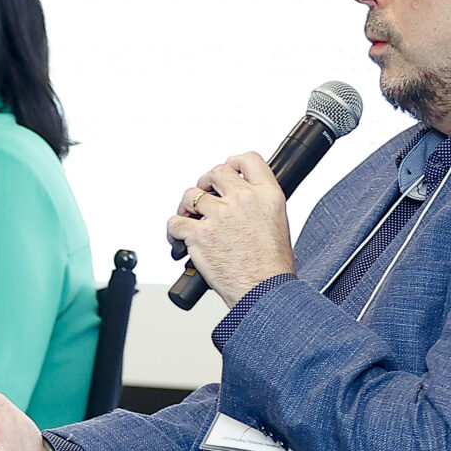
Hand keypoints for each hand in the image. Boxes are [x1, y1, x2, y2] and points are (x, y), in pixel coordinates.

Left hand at [166, 152, 295, 305]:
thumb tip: (239, 197)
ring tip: (190, 218)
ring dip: (187, 206)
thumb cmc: (271, 265)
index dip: (233, 163)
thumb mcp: (277, 223)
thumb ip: (258, 204)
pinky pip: (175, 222)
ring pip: (191, 195)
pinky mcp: (199, 235)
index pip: (248, 160)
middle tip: (204, 196)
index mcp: (267, 195)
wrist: (264, 290)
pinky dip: (173, 230)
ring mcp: (220, 216)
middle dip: (206, 183)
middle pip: (215, 173)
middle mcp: (243, 200)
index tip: (226, 171)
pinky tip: (179, 238)